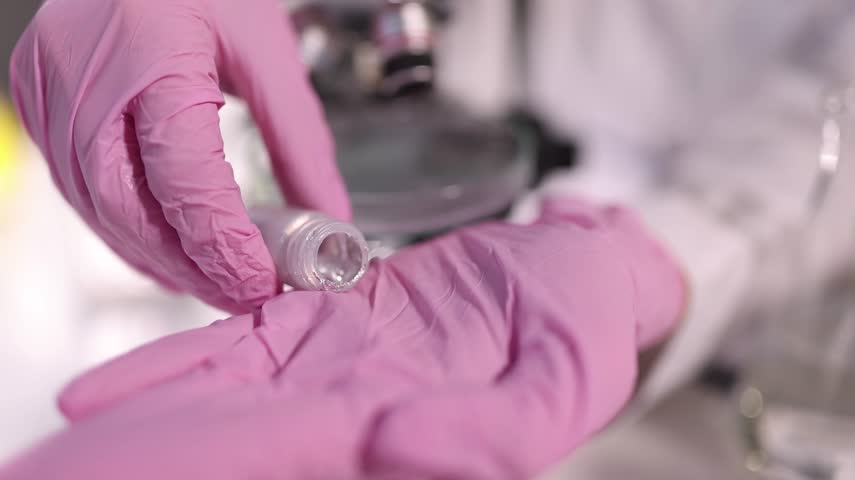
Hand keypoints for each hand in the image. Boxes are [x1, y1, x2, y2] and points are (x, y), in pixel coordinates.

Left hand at [0, 201, 684, 479]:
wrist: (578, 266)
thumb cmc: (586, 323)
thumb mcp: (568, 379)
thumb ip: (498, 430)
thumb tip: (396, 448)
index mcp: (408, 429)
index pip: (296, 458)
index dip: (217, 464)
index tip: (140, 475)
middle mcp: (361, 405)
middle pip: (246, 438)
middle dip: (167, 452)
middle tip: (75, 470)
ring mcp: (342, 360)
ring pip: (236, 388)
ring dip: (159, 406)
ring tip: (84, 420)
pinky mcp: (335, 312)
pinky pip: (255, 330)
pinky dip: (194, 351)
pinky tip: (135, 373)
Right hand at [9, 0, 348, 312]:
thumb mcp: (266, 49)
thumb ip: (299, 139)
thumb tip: (329, 216)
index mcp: (148, 55)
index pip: (185, 178)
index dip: (226, 245)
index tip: (265, 283)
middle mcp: (83, 82)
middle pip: (134, 211)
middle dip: (194, 268)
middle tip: (245, 296)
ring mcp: (50, 97)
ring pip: (101, 212)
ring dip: (162, 260)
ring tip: (217, 283)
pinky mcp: (41, 109)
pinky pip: (83, 194)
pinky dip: (130, 233)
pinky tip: (170, 252)